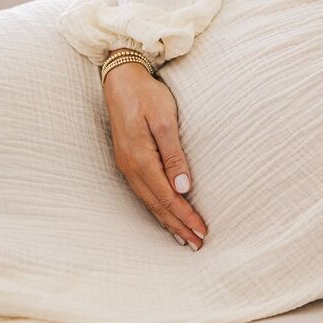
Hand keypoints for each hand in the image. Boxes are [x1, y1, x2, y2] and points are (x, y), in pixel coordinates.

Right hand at [102, 61, 207, 249]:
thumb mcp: (165, 120)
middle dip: (178, 226)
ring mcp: (126, 165)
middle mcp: (130, 167)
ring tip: (183, 238)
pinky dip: (156, 208)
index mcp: (141, 158)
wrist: (121, 78)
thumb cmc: (147, 95)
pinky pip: (143, 193)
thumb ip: (174, 155)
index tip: (202, 231)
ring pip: (148, 202)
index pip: (167, 196)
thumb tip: (183, 188)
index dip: (185, 216)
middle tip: (197, 244)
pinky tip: (163, 215)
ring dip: (166, 221)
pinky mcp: (127, 160)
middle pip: (157, 205)